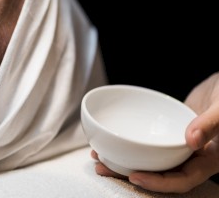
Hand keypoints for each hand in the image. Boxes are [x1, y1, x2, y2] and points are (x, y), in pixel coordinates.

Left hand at [92, 72, 218, 192]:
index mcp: (210, 158)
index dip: (159, 183)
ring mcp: (180, 143)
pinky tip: (112, 138)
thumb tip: (191, 140)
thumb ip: (211, 123)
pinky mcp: (169, 130)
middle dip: (132, 174)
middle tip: (104, 169)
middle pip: (161, 173)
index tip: (136, 177)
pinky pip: (149, 141)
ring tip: (99, 157)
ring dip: (127, 160)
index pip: (183, 179)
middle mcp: (193, 154)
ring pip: (152, 158)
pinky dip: (131, 142)